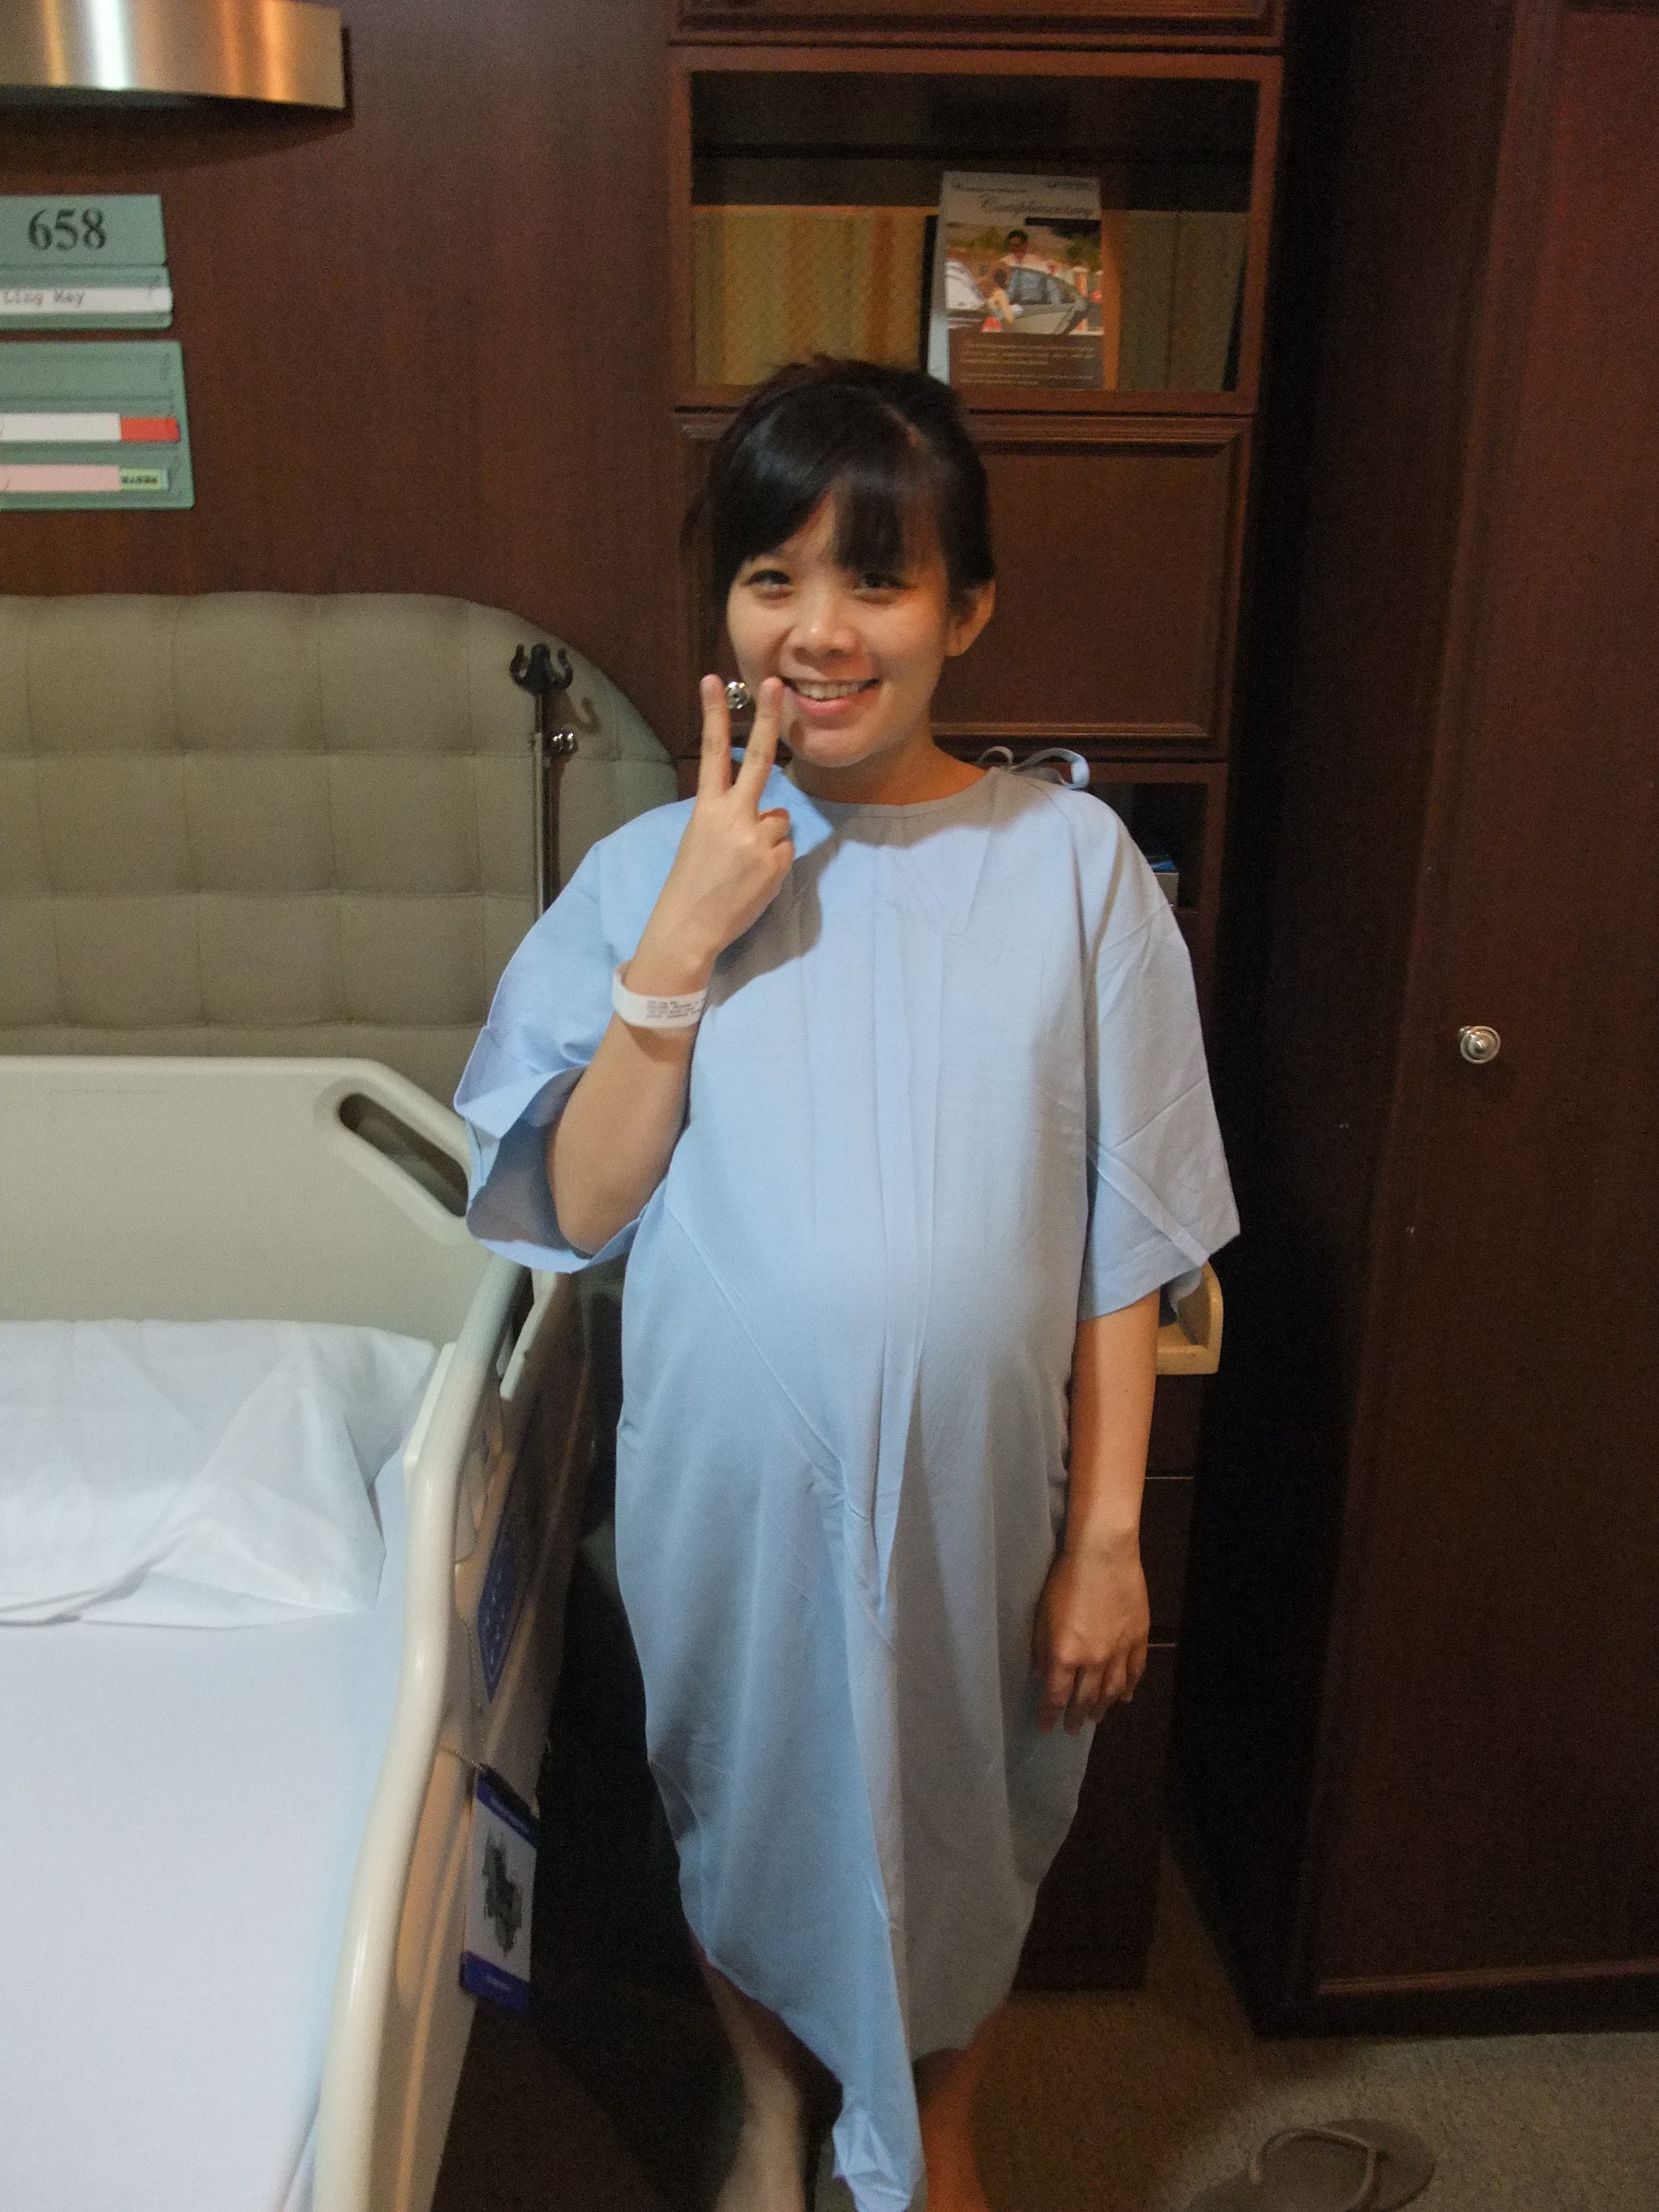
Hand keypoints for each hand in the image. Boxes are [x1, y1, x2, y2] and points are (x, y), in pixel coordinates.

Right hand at [626, 676, 794, 992]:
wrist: (690, 927)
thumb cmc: (692, 884)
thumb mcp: (701, 840)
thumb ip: (733, 818)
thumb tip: (771, 814)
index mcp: (706, 809)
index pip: (711, 752)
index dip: (713, 715)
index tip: (714, 680)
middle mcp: (733, 816)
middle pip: (758, 759)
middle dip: (767, 717)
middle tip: (775, 683)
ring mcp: (757, 839)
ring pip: (779, 821)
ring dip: (769, 839)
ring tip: (744, 866)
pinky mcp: (776, 862)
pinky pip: (785, 849)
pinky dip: (775, 862)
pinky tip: (754, 879)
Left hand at [1032, 1536, 1149, 1734]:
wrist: (1103, 1555)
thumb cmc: (1065, 1579)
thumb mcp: (1042, 1615)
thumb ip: (1041, 1649)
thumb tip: (1042, 1675)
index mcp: (1066, 1655)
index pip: (1056, 1696)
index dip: (1050, 1715)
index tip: (1046, 1728)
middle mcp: (1094, 1660)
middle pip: (1085, 1698)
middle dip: (1077, 1716)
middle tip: (1073, 1729)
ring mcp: (1120, 1651)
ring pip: (1113, 1690)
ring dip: (1103, 1707)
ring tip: (1096, 1718)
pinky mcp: (1138, 1638)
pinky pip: (1135, 1671)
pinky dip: (1130, 1687)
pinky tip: (1125, 1697)